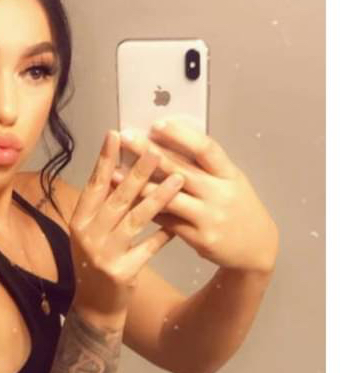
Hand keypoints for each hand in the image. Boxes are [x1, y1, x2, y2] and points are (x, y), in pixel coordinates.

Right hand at [70, 130, 184, 319]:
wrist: (95, 306)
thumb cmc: (97, 262)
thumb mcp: (92, 232)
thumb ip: (103, 206)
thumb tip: (118, 170)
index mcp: (79, 221)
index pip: (94, 185)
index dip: (105, 159)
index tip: (116, 134)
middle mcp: (88, 236)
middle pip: (117, 198)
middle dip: (138, 172)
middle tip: (156, 150)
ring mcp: (104, 255)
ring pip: (135, 220)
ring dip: (158, 197)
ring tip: (179, 179)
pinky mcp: (122, 272)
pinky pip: (148, 248)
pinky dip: (163, 234)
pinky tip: (179, 223)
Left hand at [112, 119, 278, 273]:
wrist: (257, 248)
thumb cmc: (238, 209)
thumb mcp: (232, 181)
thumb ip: (206, 166)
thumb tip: (171, 142)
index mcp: (229, 174)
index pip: (206, 148)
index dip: (181, 135)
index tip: (157, 124)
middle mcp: (220, 194)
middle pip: (181, 169)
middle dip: (149, 152)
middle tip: (126, 138)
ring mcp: (210, 217)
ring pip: (169, 198)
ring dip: (140, 185)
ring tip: (114, 173)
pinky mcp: (200, 238)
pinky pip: (168, 222)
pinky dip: (147, 210)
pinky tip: (127, 202)